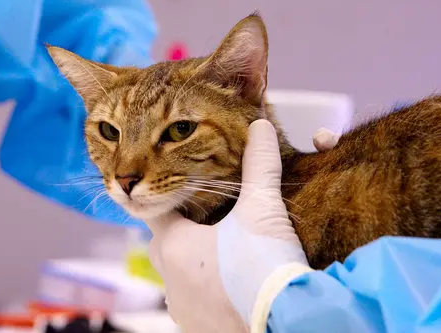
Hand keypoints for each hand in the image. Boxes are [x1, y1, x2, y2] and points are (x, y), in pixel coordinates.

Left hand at [145, 123, 339, 332]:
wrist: (283, 324)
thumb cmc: (263, 266)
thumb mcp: (262, 209)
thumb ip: (259, 165)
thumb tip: (259, 127)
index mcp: (173, 246)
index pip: (157, 210)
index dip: (171, 193)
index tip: (186, 187)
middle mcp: (169, 281)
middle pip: (167, 242)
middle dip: (185, 227)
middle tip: (211, 217)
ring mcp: (182, 310)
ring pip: (179, 274)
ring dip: (195, 261)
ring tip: (226, 251)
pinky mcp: (198, 331)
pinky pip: (195, 301)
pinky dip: (208, 288)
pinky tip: (232, 282)